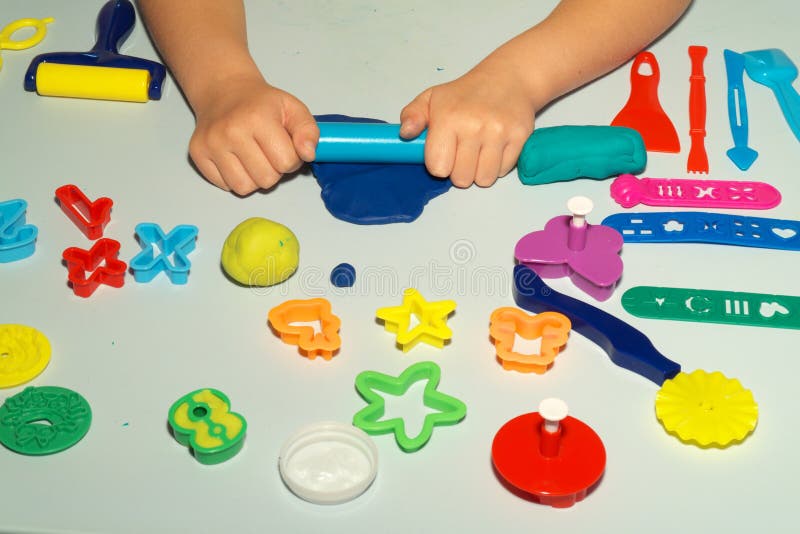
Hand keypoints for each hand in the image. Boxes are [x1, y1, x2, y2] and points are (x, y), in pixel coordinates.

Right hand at [188, 74, 318, 194]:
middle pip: (266, 180)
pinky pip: (225, 186)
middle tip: (268, 153)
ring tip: (253, 158)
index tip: (284, 147)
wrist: (224, 91)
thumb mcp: (293, 108)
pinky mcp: (197, 153)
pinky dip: (235, 178)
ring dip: (254, 178)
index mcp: (257, 118)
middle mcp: (230, 131)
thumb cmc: (261, 104)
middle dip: (274, 171)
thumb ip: (309, 131)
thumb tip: (308, 154)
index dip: (292, 159)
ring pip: (244, 188)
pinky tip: (237, 159)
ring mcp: (211, 144)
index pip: (286, 162)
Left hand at [399, 66, 534, 187]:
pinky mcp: (519, 137)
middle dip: (460, 171)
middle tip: (463, 153)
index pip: (438, 168)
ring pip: (484, 179)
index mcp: (448, 118)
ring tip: (478, 152)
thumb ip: (412, 116)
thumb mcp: (431, 98)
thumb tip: (405, 133)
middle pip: (462, 179)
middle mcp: (474, 126)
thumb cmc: (465, 94)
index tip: (444, 153)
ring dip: (479, 172)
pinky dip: (497, 166)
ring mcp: (499, 132)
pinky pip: (503, 170)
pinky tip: (494, 148)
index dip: (439, 165)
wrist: (507, 79)